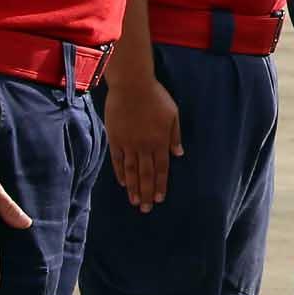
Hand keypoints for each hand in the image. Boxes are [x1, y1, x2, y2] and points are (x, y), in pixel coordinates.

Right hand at [103, 66, 182, 210]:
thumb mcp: (173, 114)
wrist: (131, 85)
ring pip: (131, 171)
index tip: (160, 198)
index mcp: (159, 140)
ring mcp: (128, 143)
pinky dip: (120, 173)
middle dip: (146, 192)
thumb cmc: (155, 97)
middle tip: (146, 209)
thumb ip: (175, 135)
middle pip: (145, 174)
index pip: (161, 168)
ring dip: (133, 188)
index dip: (160, 184)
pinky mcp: (115, 139)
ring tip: (134, 202)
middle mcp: (143, 145)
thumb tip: (178, 154)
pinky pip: (117, 160)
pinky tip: (123, 183)